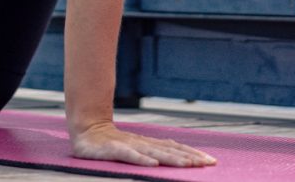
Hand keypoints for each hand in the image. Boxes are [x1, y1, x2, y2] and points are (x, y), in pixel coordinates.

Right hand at [71, 121, 216, 167]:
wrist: (85, 128)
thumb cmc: (110, 141)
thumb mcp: (135, 147)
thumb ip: (154, 151)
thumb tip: (178, 156)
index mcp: (147, 143)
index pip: (174, 147)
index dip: (192, 153)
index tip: (210, 161)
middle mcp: (141, 143)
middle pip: (168, 151)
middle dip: (189, 157)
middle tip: (207, 164)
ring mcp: (127, 145)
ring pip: (153, 153)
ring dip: (171, 159)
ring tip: (187, 165)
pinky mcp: (113, 150)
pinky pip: (129, 155)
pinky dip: (141, 160)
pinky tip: (153, 165)